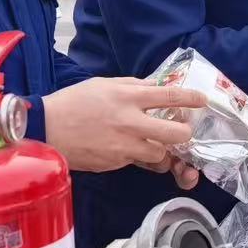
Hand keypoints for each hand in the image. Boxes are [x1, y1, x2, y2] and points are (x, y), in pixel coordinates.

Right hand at [42, 79, 206, 172]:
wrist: (45, 129)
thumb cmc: (73, 102)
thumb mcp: (104, 84)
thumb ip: (133, 86)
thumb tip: (155, 87)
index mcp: (128, 98)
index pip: (170, 97)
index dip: (191, 99)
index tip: (202, 100)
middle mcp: (131, 123)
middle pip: (177, 134)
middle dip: (184, 134)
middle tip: (181, 130)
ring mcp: (124, 147)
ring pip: (161, 154)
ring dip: (162, 149)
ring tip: (152, 141)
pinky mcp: (116, 163)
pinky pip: (139, 162)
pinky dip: (139, 156)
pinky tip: (128, 148)